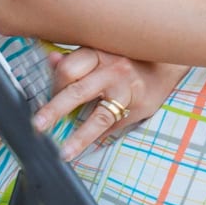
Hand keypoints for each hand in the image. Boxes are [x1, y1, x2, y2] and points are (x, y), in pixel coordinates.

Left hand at [35, 48, 189, 160]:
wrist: (168, 64)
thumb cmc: (128, 58)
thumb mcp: (102, 52)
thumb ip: (76, 58)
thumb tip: (51, 60)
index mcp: (99, 53)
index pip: (69, 69)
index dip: (54, 85)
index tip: (48, 97)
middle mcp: (113, 69)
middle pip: (77, 90)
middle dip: (54, 110)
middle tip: (38, 125)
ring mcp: (127, 90)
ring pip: (100, 115)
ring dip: (80, 136)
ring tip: (65, 152)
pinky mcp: (139, 107)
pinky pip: (114, 126)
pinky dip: (98, 137)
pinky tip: (85, 147)